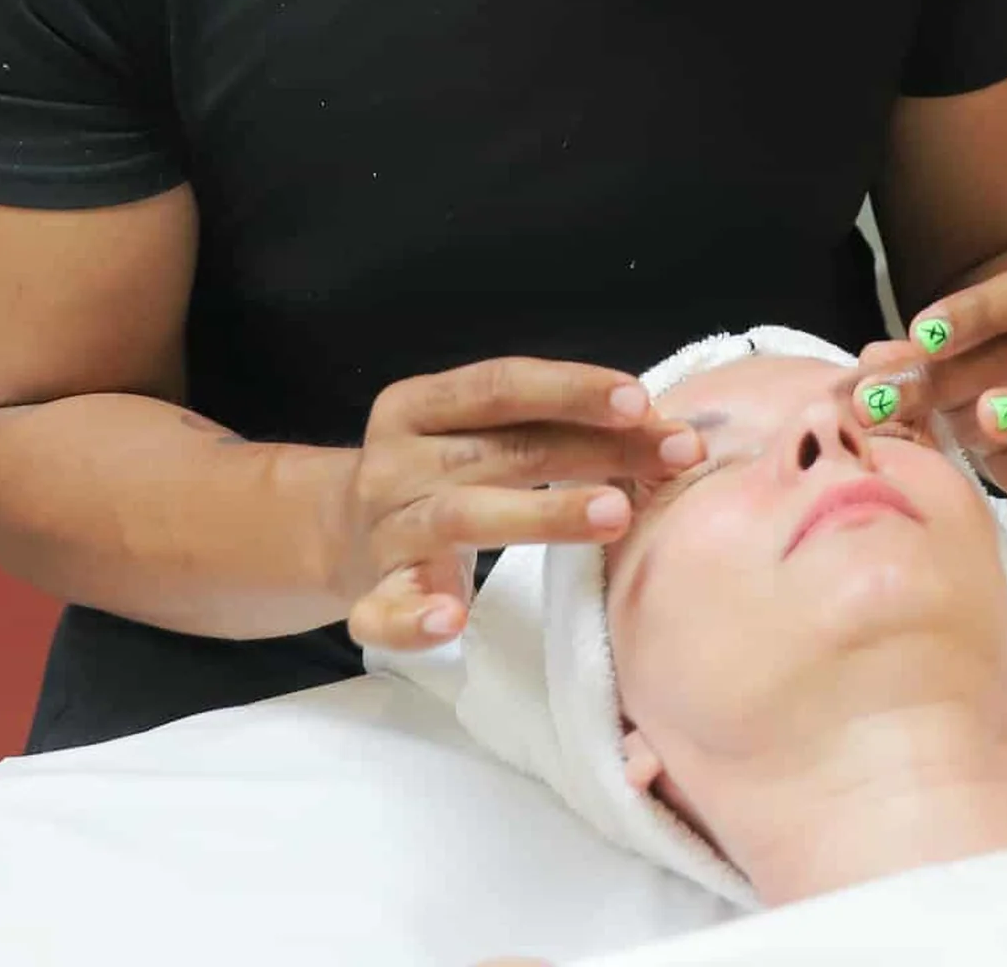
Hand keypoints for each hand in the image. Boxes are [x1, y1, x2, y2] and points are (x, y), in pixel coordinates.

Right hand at [339, 356, 705, 653]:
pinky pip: (387, 610)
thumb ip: (544, 426)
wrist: (335, 535)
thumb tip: (658, 430)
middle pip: (502, 449)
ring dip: (542, 515)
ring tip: (614, 516)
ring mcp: (382, 530)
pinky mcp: (372, 597)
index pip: (501, 385)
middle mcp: (395, 461)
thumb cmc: (438, 474)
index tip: (642, 401)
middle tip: (670, 457)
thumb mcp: (472, 435)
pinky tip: (452, 621)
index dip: (572, 388)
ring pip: (463, 517)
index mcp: (417, 404)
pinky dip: (417, 617)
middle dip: (594, 450)